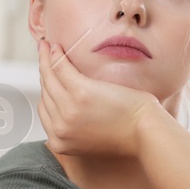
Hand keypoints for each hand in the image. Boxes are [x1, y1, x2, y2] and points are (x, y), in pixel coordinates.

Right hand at [36, 38, 161, 159]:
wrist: (146, 132)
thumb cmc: (128, 134)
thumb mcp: (92, 138)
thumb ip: (76, 129)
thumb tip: (68, 113)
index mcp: (60, 142)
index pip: (45, 111)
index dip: (47, 92)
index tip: (49, 78)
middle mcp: (60, 128)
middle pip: (45, 94)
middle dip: (44, 73)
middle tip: (44, 56)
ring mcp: (68, 110)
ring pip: (48, 78)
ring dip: (44, 59)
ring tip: (45, 46)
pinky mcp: (80, 92)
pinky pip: (60, 69)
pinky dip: (54, 55)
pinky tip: (54, 46)